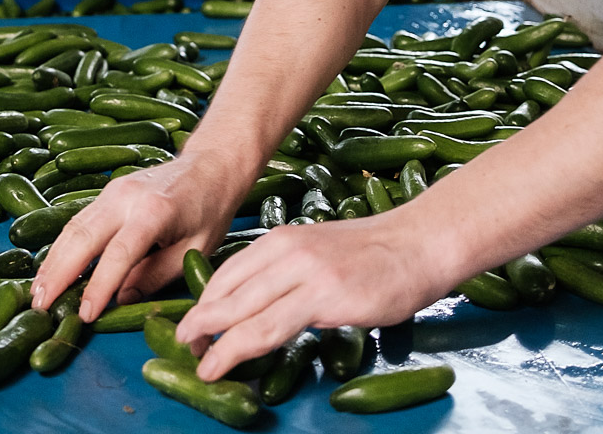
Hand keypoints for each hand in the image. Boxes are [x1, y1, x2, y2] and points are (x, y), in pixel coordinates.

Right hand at [30, 152, 248, 321]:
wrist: (210, 165)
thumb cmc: (209, 210)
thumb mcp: (195, 250)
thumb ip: (157, 275)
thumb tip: (122, 300)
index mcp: (154, 212)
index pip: (118, 254)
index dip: (99, 287)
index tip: (84, 315)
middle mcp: (127, 197)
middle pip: (83, 236)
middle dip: (59, 274)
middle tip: (40, 306)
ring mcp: (114, 190)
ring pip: (74, 227)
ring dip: (53, 260)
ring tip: (38, 292)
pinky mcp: (108, 191)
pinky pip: (79, 220)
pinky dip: (62, 246)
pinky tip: (52, 268)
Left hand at [176, 208, 450, 380]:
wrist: (419, 244)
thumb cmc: (375, 254)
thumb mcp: (318, 251)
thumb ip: (288, 271)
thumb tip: (259, 302)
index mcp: (281, 239)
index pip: (227, 273)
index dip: (204, 303)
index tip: (193, 327)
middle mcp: (285, 251)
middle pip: (227, 292)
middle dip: (199, 323)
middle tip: (183, 347)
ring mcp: (304, 273)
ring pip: (242, 312)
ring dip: (213, 341)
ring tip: (198, 363)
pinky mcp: (324, 296)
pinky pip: (269, 328)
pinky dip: (239, 349)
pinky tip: (226, 362)